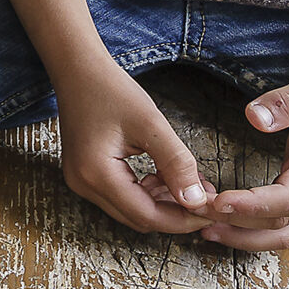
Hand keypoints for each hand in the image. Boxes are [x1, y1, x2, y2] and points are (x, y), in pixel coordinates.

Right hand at [54, 59, 214, 234]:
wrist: (77, 69)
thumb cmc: (110, 90)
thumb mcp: (151, 124)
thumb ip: (177, 164)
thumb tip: (198, 201)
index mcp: (96, 173)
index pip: (147, 215)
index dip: (182, 219)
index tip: (211, 209)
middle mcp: (83, 184)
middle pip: (138, 218)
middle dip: (174, 213)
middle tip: (203, 196)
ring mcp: (80, 181)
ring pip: (131, 211)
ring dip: (161, 204)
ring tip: (186, 183)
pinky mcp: (84, 175)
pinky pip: (121, 197)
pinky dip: (146, 194)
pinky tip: (161, 177)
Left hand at [198, 72, 288, 249]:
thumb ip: (286, 103)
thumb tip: (254, 117)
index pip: (287, 200)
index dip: (252, 205)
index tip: (218, 202)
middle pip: (278, 225)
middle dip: (235, 224)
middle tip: (194, 213)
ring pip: (279, 234)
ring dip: (241, 236)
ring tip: (202, 227)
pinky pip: (277, 225)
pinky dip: (249, 229)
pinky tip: (221, 220)